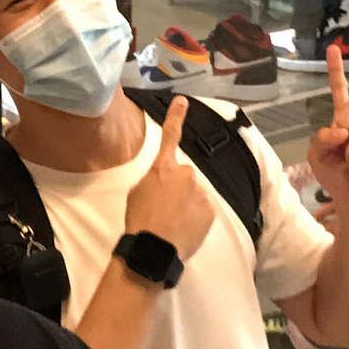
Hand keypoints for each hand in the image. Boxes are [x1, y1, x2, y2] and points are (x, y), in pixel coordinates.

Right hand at [124, 97, 215, 263]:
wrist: (154, 247)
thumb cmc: (139, 219)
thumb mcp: (138, 192)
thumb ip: (154, 179)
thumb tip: (164, 181)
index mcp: (163, 167)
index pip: (170, 137)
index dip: (176, 117)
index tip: (182, 101)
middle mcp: (186, 174)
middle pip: (184, 177)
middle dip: (178, 189)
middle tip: (164, 209)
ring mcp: (200, 192)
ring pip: (194, 195)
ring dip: (187, 205)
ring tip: (173, 223)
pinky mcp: (210, 211)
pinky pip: (203, 211)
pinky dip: (196, 218)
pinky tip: (183, 230)